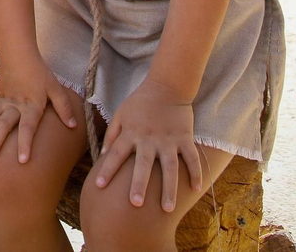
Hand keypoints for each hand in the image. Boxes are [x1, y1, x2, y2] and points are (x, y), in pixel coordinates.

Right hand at [0, 58, 80, 164]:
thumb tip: (73, 126)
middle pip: (2, 126)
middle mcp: (14, 106)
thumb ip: (64, 107)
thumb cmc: (39, 71)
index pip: (28, 127)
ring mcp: (2, 102)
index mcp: (31, 105)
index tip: (22, 160)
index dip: (25, 144)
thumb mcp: (55, 87)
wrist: (18, 53)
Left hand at [91, 78, 201, 211]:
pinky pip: (192, 157)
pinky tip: (196, 189)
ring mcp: (169, 139)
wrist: (167, 86)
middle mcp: (149, 138)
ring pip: (170, 167)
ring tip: (167, 208)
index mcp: (131, 132)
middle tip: (135, 204)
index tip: (99, 186)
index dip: (107, 169)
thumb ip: (112, 134)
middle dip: (139, 184)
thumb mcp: (121, 114)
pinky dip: (195, 172)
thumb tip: (104, 155)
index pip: (116, 153)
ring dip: (169, 188)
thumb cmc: (140, 102)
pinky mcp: (185, 138)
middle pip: (143, 164)